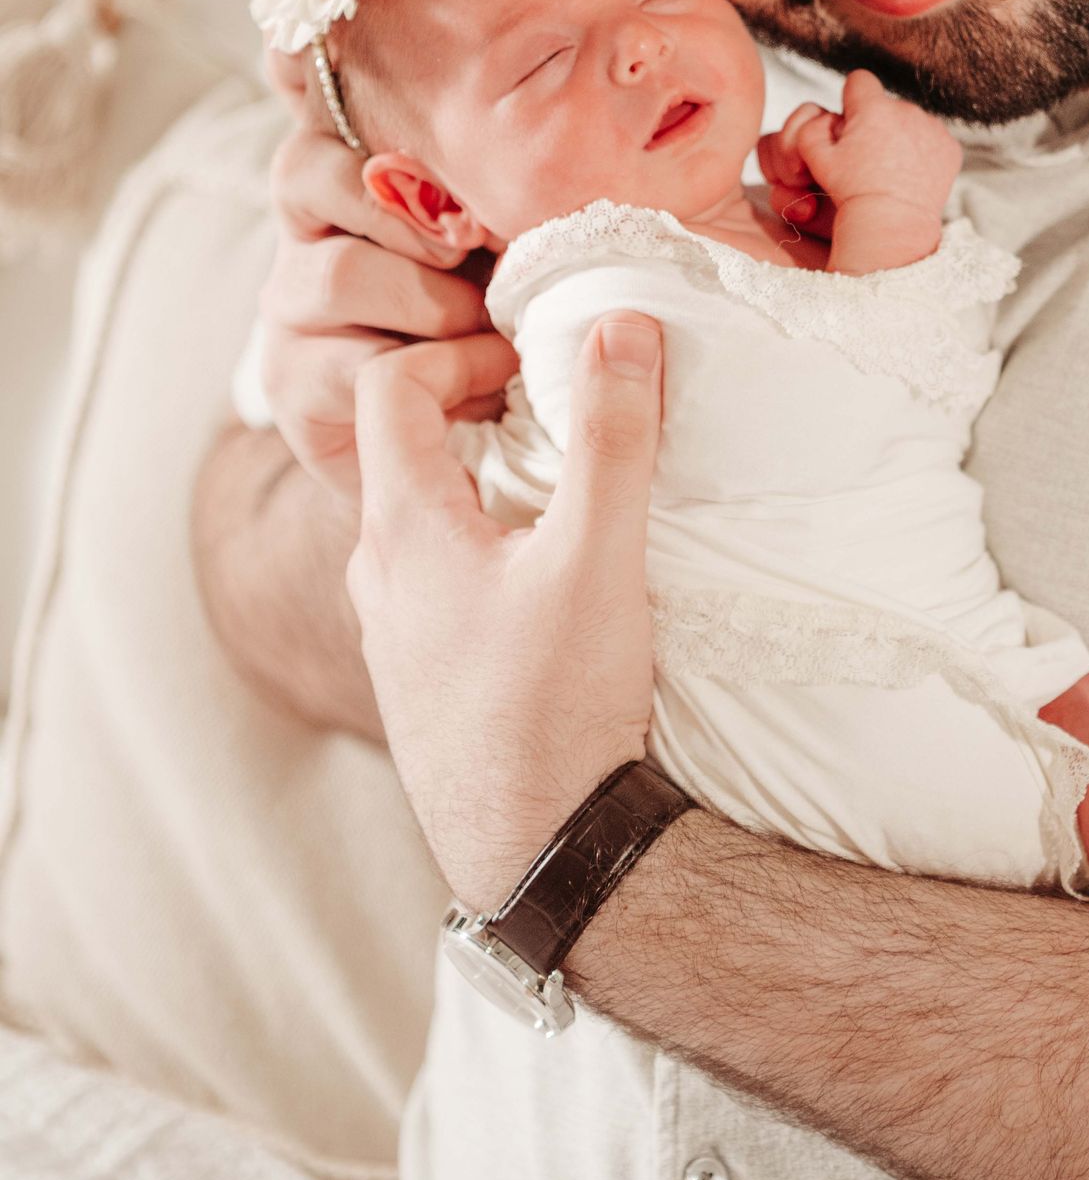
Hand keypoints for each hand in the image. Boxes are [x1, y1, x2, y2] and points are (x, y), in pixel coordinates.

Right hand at [258, 76, 517, 497]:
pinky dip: (425, 374)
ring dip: (431, 302)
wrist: (491, 449)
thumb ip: (532, 184)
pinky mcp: (293, 383)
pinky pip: (344, 363)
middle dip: (405, 207)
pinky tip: (483, 385)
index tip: (391, 116)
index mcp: (360, 176)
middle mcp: (310, 229)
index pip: (317, 104)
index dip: (336, 93)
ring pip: (334, 272)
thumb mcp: (534, 239)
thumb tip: (603, 112)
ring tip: (499, 332)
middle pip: (308, 172)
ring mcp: (291, 307)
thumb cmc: (524, 320)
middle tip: (475, 241)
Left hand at [349, 310, 665, 911]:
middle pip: (401, 452)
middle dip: (471, 407)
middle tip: (547, 400)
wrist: (542, 854)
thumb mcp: (598, 556)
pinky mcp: (423, 682)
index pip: (390, 390)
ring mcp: (393, 636)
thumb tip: (621, 325)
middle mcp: (377, 578)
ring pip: (419, 521)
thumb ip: (612, 436)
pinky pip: (434, 581)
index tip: (528, 357)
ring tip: (555, 480)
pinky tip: (545, 574)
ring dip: (478, 479)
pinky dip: (480, 543)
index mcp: (401, 531)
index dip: (456, 351)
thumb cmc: (557, 706)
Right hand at [756, 70, 960, 256]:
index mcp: (873, 107)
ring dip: (901, 137)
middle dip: (878, 123)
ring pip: (911, 122)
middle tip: (870, 156)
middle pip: (887, 105)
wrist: (891, 223)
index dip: (852, 99)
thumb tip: (830, 115)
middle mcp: (906, 110)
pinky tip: (911, 175)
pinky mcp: (950, 147)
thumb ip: (813, 125)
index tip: (853, 119)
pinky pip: (933, 140)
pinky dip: (924, 153)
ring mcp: (932, 128)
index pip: (859, 81)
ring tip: (891, 168)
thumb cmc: (851, 192)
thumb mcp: (817, 157)